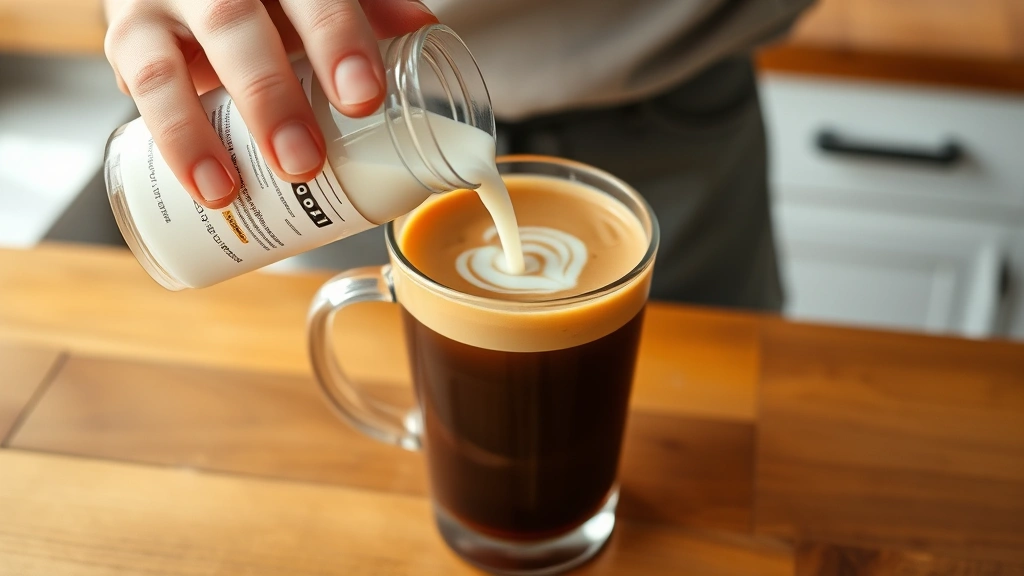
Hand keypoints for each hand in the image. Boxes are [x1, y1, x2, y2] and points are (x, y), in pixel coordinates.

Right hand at [104, 0, 436, 208]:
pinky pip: (138, 89)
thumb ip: (366, 8)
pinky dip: (171, 141)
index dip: (337, 40)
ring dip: (193, 132)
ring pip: (162, 62)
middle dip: (268, 95)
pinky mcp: (128, 39)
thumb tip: (424, 36)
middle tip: (301, 159)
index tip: (363, 97)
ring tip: (228, 189)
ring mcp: (162, 5)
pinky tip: (201, 183)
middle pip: (233, 24)